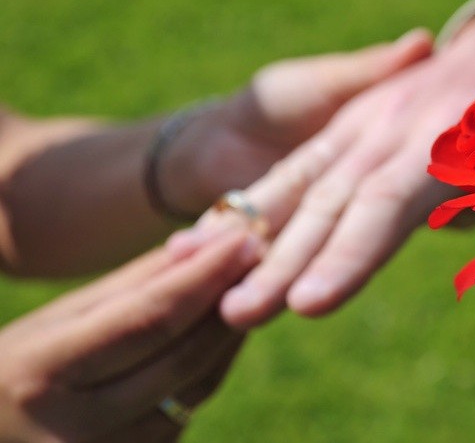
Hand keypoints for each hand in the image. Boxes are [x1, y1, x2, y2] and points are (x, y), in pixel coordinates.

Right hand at [0, 228, 262, 441]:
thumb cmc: (11, 373)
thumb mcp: (53, 323)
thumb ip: (129, 287)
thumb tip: (203, 245)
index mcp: (43, 374)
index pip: (149, 319)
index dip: (205, 276)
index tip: (245, 237)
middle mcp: (74, 428)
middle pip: (184, 357)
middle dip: (231, 300)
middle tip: (263, 253)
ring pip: (198, 388)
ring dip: (230, 333)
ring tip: (252, 284)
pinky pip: (189, 411)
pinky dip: (212, 368)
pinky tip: (225, 332)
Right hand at [171, 2, 474, 328]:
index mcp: (451, 141)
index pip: (390, 205)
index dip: (350, 254)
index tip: (309, 303)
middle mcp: (395, 128)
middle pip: (333, 201)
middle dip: (284, 261)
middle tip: (238, 314)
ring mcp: (364, 121)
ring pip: (304, 185)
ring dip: (259, 239)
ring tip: (218, 292)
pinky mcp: (345, 124)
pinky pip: (293, 168)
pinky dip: (252, 206)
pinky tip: (206, 243)